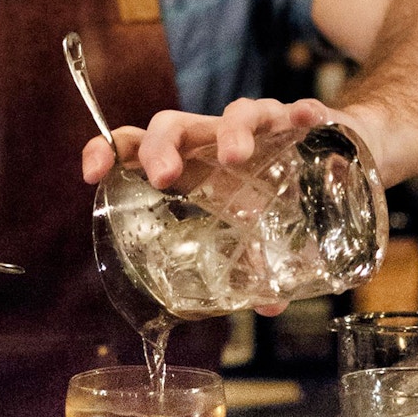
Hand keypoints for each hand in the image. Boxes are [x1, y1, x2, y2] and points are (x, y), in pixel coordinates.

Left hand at [81, 98, 351, 317]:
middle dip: (160, 148)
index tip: (92, 175)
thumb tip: (269, 306)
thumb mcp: (253, 232)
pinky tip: (304, 121)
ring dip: (231, 131)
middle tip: (164, 178)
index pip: (132, 145)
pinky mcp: (293, 118)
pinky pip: (291, 110)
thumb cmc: (270, 192)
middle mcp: (210, 139)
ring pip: (232, 113)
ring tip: (238, 157)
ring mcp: (252, 125)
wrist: (325, 156)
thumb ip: (254, 265)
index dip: (106, 152)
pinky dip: (296, 112)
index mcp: (186, 165)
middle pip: (170, 126)